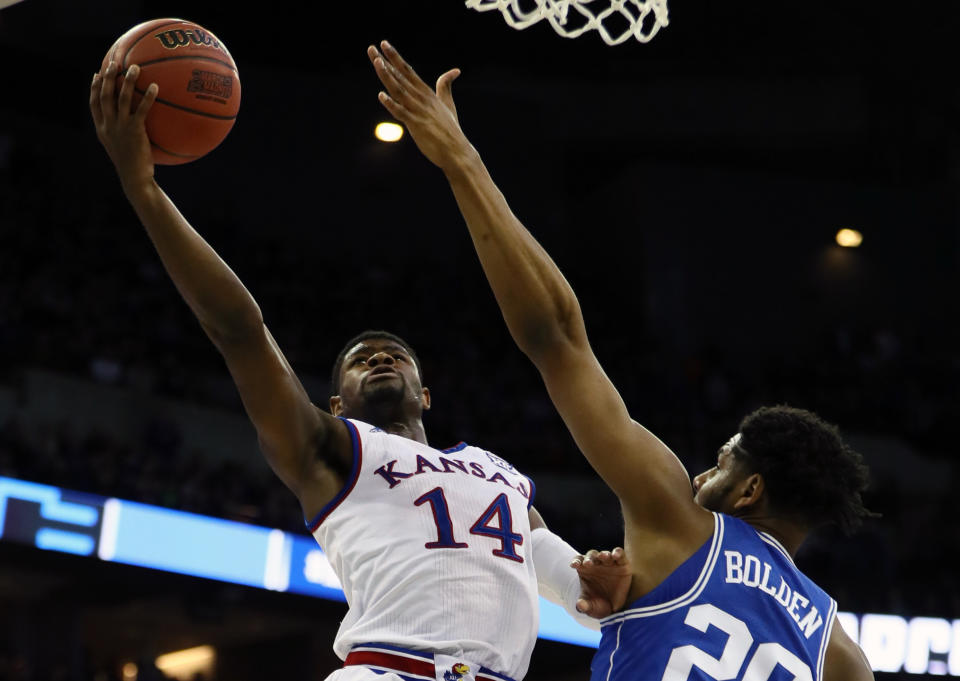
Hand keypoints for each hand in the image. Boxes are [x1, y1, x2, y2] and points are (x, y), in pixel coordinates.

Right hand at [90, 61, 157, 189]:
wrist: (135, 179)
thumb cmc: (133, 167)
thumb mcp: (122, 149)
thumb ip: (123, 135)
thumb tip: (135, 125)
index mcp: (102, 129)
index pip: (94, 104)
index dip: (94, 88)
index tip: (97, 74)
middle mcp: (108, 126)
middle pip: (104, 95)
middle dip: (107, 77)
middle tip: (114, 63)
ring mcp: (120, 127)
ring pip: (120, 98)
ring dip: (127, 81)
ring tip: (135, 68)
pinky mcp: (134, 131)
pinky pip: (141, 109)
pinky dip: (147, 97)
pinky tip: (155, 87)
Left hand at [367, 40, 470, 169]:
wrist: (457, 152)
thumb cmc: (451, 130)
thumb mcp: (448, 104)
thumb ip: (446, 86)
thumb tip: (455, 70)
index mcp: (427, 93)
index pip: (408, 71)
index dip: (395, 57)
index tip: (384, 44)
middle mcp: (422, 99)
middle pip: (401, 77)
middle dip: (386, 62)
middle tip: (372, 48)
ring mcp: (419, 111)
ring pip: (399, 90)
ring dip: (387, 76)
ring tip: (377, 62)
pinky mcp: (417, 125)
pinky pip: (401, 113)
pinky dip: (392, 104)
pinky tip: (381, 95)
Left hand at [571, 547, 631, 617]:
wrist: (616, 608)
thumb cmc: (600, 605)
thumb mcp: (591, 607)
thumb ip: (584, 606)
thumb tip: (579, 605)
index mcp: (585, 570)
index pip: (578, 561)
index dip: (576, 561)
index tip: (574, 565)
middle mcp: (596, 564)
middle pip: (591, 556)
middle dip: (589, 558)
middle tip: (588, 564)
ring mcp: (609, 563)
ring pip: (605, 554)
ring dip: (603, 554)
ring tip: (603, 557)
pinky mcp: (622, 563)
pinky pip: (620, 554)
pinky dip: (618, 552)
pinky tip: (615, 555)